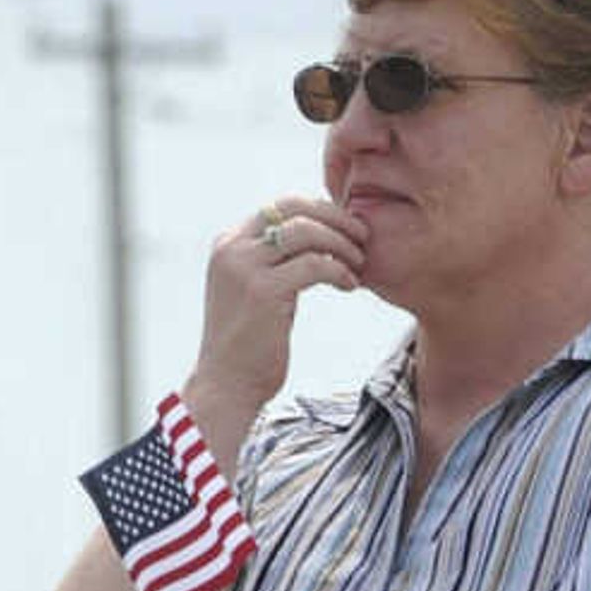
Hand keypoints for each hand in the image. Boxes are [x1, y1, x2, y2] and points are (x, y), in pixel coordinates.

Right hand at [182, 195, 364, 445]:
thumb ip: (275, 258)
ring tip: (358, 265)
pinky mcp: (263, 291)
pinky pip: (316, 264)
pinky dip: (340, 271)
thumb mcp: (255, 288)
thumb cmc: (248, 342)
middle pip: (294, 208)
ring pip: (308, 231)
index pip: (281, 205)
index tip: (346, 230)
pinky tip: (349, 286)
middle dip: (336, 219)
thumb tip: (321, 230)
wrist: (227, 385)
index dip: (321, 211)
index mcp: (227, 245)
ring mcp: (244, 269)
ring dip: (342, 244)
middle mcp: (231, 250)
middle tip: (363, 238)